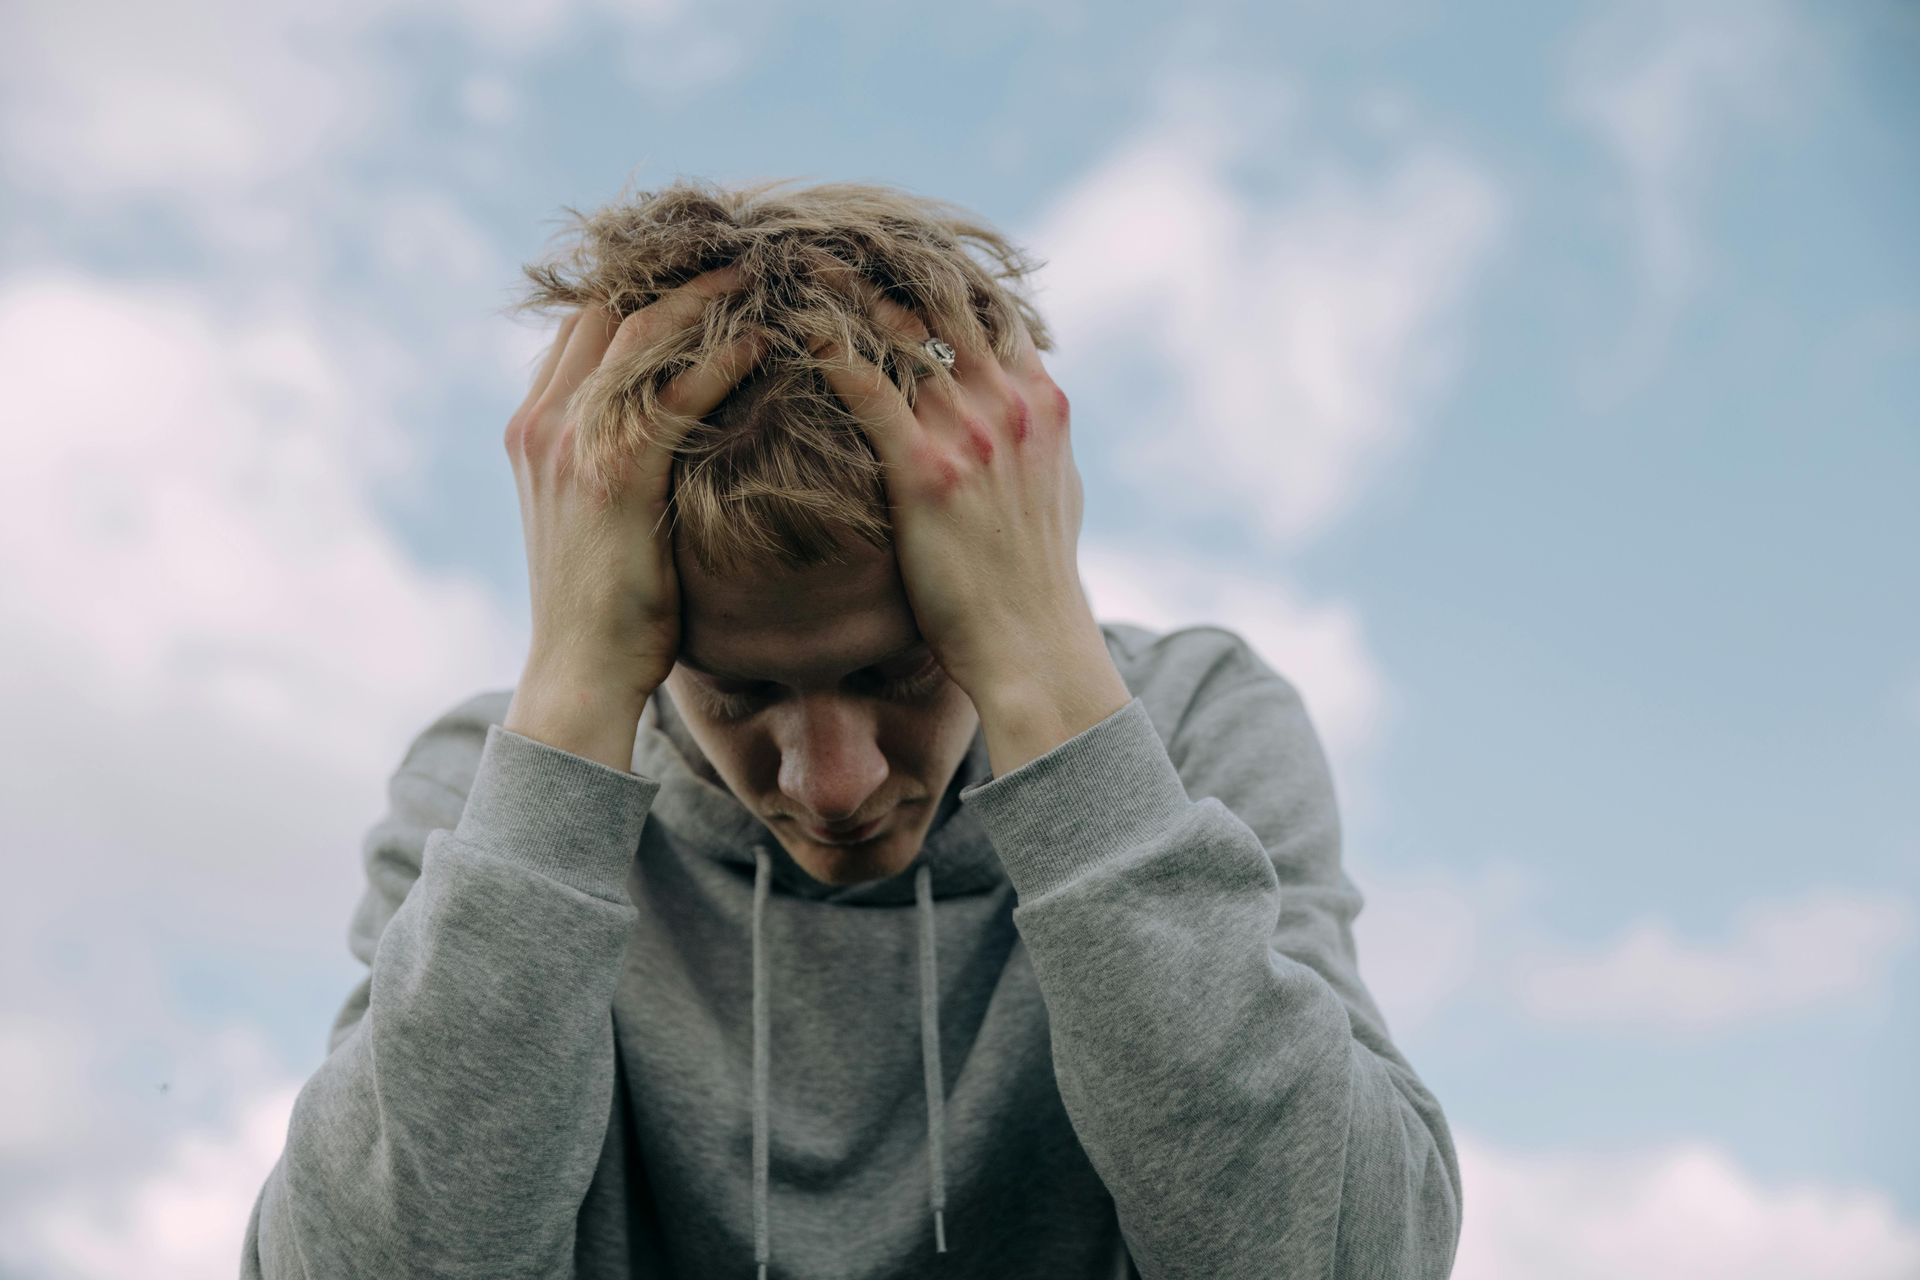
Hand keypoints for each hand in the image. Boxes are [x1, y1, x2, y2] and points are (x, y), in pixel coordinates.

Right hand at [502, 266, 766, 753]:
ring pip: (641, 330)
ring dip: (705, 293)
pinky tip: (766, 336)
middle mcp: (544, 421)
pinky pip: (676, 390)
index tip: (701, 259)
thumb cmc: (608, 607)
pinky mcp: (615, 474)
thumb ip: (617, 458)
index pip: (582, 322)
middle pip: (607, 305)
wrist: (579, 675)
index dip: (639, 283)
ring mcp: (573, 443)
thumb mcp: (597, 517)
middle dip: (673, 268)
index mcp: (534, 426)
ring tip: (762, 269)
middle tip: (742, 245)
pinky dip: (722, 355)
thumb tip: (674, 424)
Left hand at [807, 273, 1101, 707]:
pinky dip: (825, 347)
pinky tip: (787, 327)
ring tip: (793, 261)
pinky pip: (865, 384)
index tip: (882, 244)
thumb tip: (1026, 403)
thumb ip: (1038, 437)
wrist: (1032, 646)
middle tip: (823, 233)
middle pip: (941, 298)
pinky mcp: (926, 469)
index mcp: (1041, 400)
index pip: (987, 304)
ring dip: (842, 289)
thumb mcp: (1059, 490)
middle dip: (880, 260)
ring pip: (899, 327)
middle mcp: (1010, 402)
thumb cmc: (1034, 580)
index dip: (933, 268)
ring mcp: (971, 432)